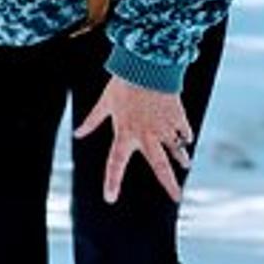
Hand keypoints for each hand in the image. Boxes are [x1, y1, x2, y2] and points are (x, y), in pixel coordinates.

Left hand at [74, 75, 193, 203]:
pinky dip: (185, 136)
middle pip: (160, 166)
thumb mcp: (104, 103)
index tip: (110, 199)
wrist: (147, 64)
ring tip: (186, 165)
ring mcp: (164, 127)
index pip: (115, 163)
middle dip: (169, 184)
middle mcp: (146, 135)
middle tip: (177, 198)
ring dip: (181, 159)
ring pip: (176, 150)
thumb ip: (92, 121)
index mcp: (125, 133)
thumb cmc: (122, 83)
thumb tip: (77, 134)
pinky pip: (184, 131)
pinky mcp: (178, 116)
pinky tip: (186, 139)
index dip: (112, 182)